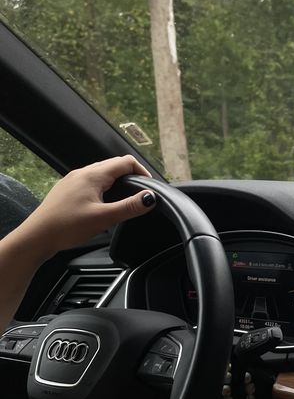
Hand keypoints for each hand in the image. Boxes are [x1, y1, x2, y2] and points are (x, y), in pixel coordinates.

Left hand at [16, 156, 154, 263]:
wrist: (36, 237)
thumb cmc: (66, 227)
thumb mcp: (103, 218)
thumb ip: (129, 207)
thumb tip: (151, 198)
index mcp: (93, 175)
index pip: (125, 162)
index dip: (142, 172)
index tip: (150, 188)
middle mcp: (82, 173)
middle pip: (114, 165)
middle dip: (131, 176)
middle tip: (140, 194)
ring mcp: (73, 181)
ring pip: (102, 173)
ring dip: (117, 181)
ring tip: (125, 199)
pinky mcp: (67, 190)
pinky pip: (91, 182)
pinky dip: (104, 188)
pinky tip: (103, 204)